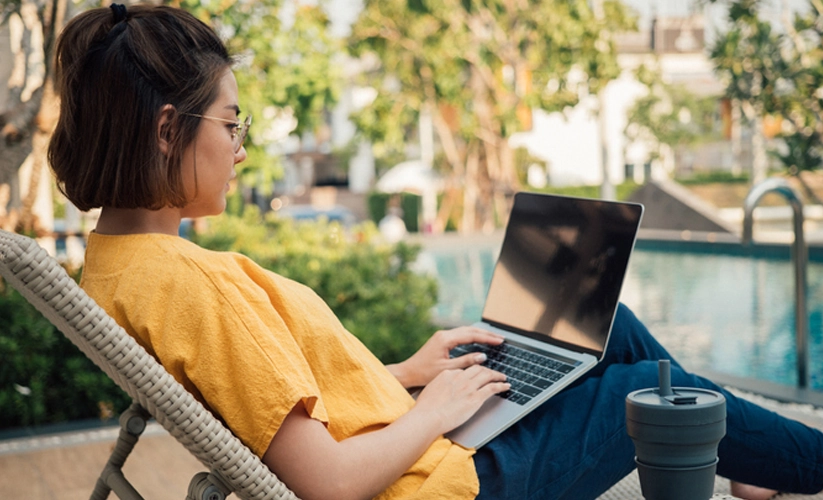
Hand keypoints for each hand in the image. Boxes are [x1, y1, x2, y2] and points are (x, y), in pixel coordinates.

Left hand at [387, 326, 504, 388]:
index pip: (471, 336)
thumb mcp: (447, 369)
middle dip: (486, 334)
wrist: (408, 373)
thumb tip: (482, 355)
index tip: (500, 341)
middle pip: (469, 330)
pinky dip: (471, 337)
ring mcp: (441, 336)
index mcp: (445, 339)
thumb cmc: (424, 373)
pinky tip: (478, 341)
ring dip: (479, 334)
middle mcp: (443, 335)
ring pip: (465, 331)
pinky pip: (459, 335)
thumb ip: (465, 361)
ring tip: (493, 339)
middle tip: (501, 338)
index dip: (487, 338)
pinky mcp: (440, 340)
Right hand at [412, 364, 509, 434]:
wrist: (427, 417)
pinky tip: (506, 386)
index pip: (464, 369)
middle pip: (477, 368)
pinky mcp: (475, 398)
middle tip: (492, 373)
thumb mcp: (430, 390)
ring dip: (497, 375)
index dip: (472, 371)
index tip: (476, 374)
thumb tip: (443, 388)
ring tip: (503, 377)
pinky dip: (501, 385)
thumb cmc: (425, 409)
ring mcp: (468, 387)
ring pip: (487, 375)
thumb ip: (440, 386)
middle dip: (487, 369)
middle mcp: (459, 378)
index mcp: (447, 374)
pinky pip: (492, 388)